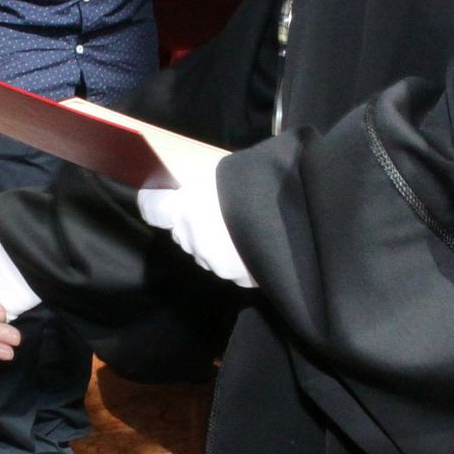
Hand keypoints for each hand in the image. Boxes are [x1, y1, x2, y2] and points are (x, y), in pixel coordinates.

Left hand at [135, 154, 257, 288]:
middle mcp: (195, 241)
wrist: (302, 215)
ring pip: (204, 253)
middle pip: (181, 232)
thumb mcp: (225, 172)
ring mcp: (217, 265)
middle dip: (191, 223)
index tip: (155, 196)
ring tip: (241, 227)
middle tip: (214, 208)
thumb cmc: (261, 183)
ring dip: (214, 243)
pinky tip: (256, 244)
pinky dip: (236, 258)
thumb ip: (205, 185)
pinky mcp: (240, 280)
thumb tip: (200, 188)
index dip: (153, 201)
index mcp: (187, 210)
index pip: (152, 208)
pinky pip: (229, 268)